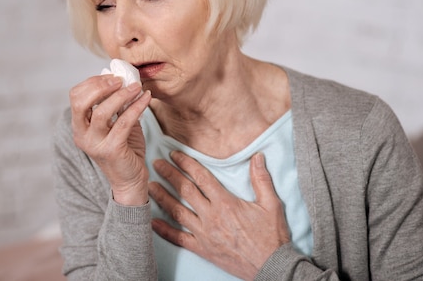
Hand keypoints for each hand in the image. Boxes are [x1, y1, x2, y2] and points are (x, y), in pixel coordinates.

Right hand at [69, 75, 151, 205]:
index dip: (93, 82)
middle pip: (81, 102)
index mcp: (79, 126)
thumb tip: (124, 78)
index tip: (112, 77)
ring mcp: (95, 144)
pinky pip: (124, 122)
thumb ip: (116, 103)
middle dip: (100, 86)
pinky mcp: (112, 150)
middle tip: (120, 80)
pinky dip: (137, 106)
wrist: (130, 179)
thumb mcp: (116, 122)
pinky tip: (146, 98)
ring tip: (136, 87)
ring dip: (121, 95)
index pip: (75, 96)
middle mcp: (82, 135)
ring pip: (103, 111)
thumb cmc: (124, 148)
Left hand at [149, 151, 289, 279]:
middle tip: (157, 163)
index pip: (201, 178)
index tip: (175, 155)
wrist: (271, 267)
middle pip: (185, 191)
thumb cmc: (272, 236)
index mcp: (226, 203)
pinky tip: (152, 222)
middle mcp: (211, 216)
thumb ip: (261, 180)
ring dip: (162, 197)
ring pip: (178, 212)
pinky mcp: (202, 249)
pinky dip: (164, 230)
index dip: (186, 164)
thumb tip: (257, 157)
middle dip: (169, 175)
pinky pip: (179, 239)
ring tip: (150, 186)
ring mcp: (205, 234)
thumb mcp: (271, 205)